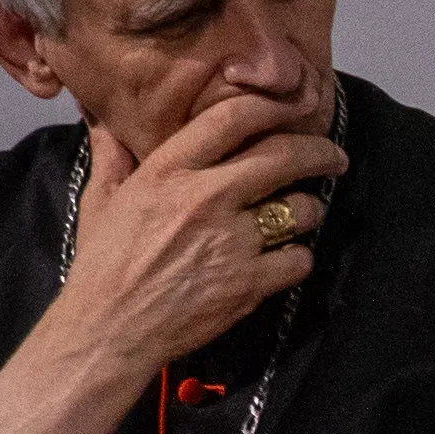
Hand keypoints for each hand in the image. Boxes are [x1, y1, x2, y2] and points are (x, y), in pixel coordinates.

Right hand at [63, 91, 346, 369]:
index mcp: (167, 172)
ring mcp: (231, 242)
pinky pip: (299, 259)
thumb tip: (104, 118)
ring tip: (304, 212)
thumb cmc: (104, 264)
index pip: (230, 119)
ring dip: (309, 209)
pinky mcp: (249, 283)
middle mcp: (204, 199)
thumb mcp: (101, 200)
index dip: (271, 105)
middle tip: (333, 156)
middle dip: (319, 152)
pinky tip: (286, 258)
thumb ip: (113, 154)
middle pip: (282, 157)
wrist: (110, 328)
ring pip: (300, 209)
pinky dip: (298, 258)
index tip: (292, 107)